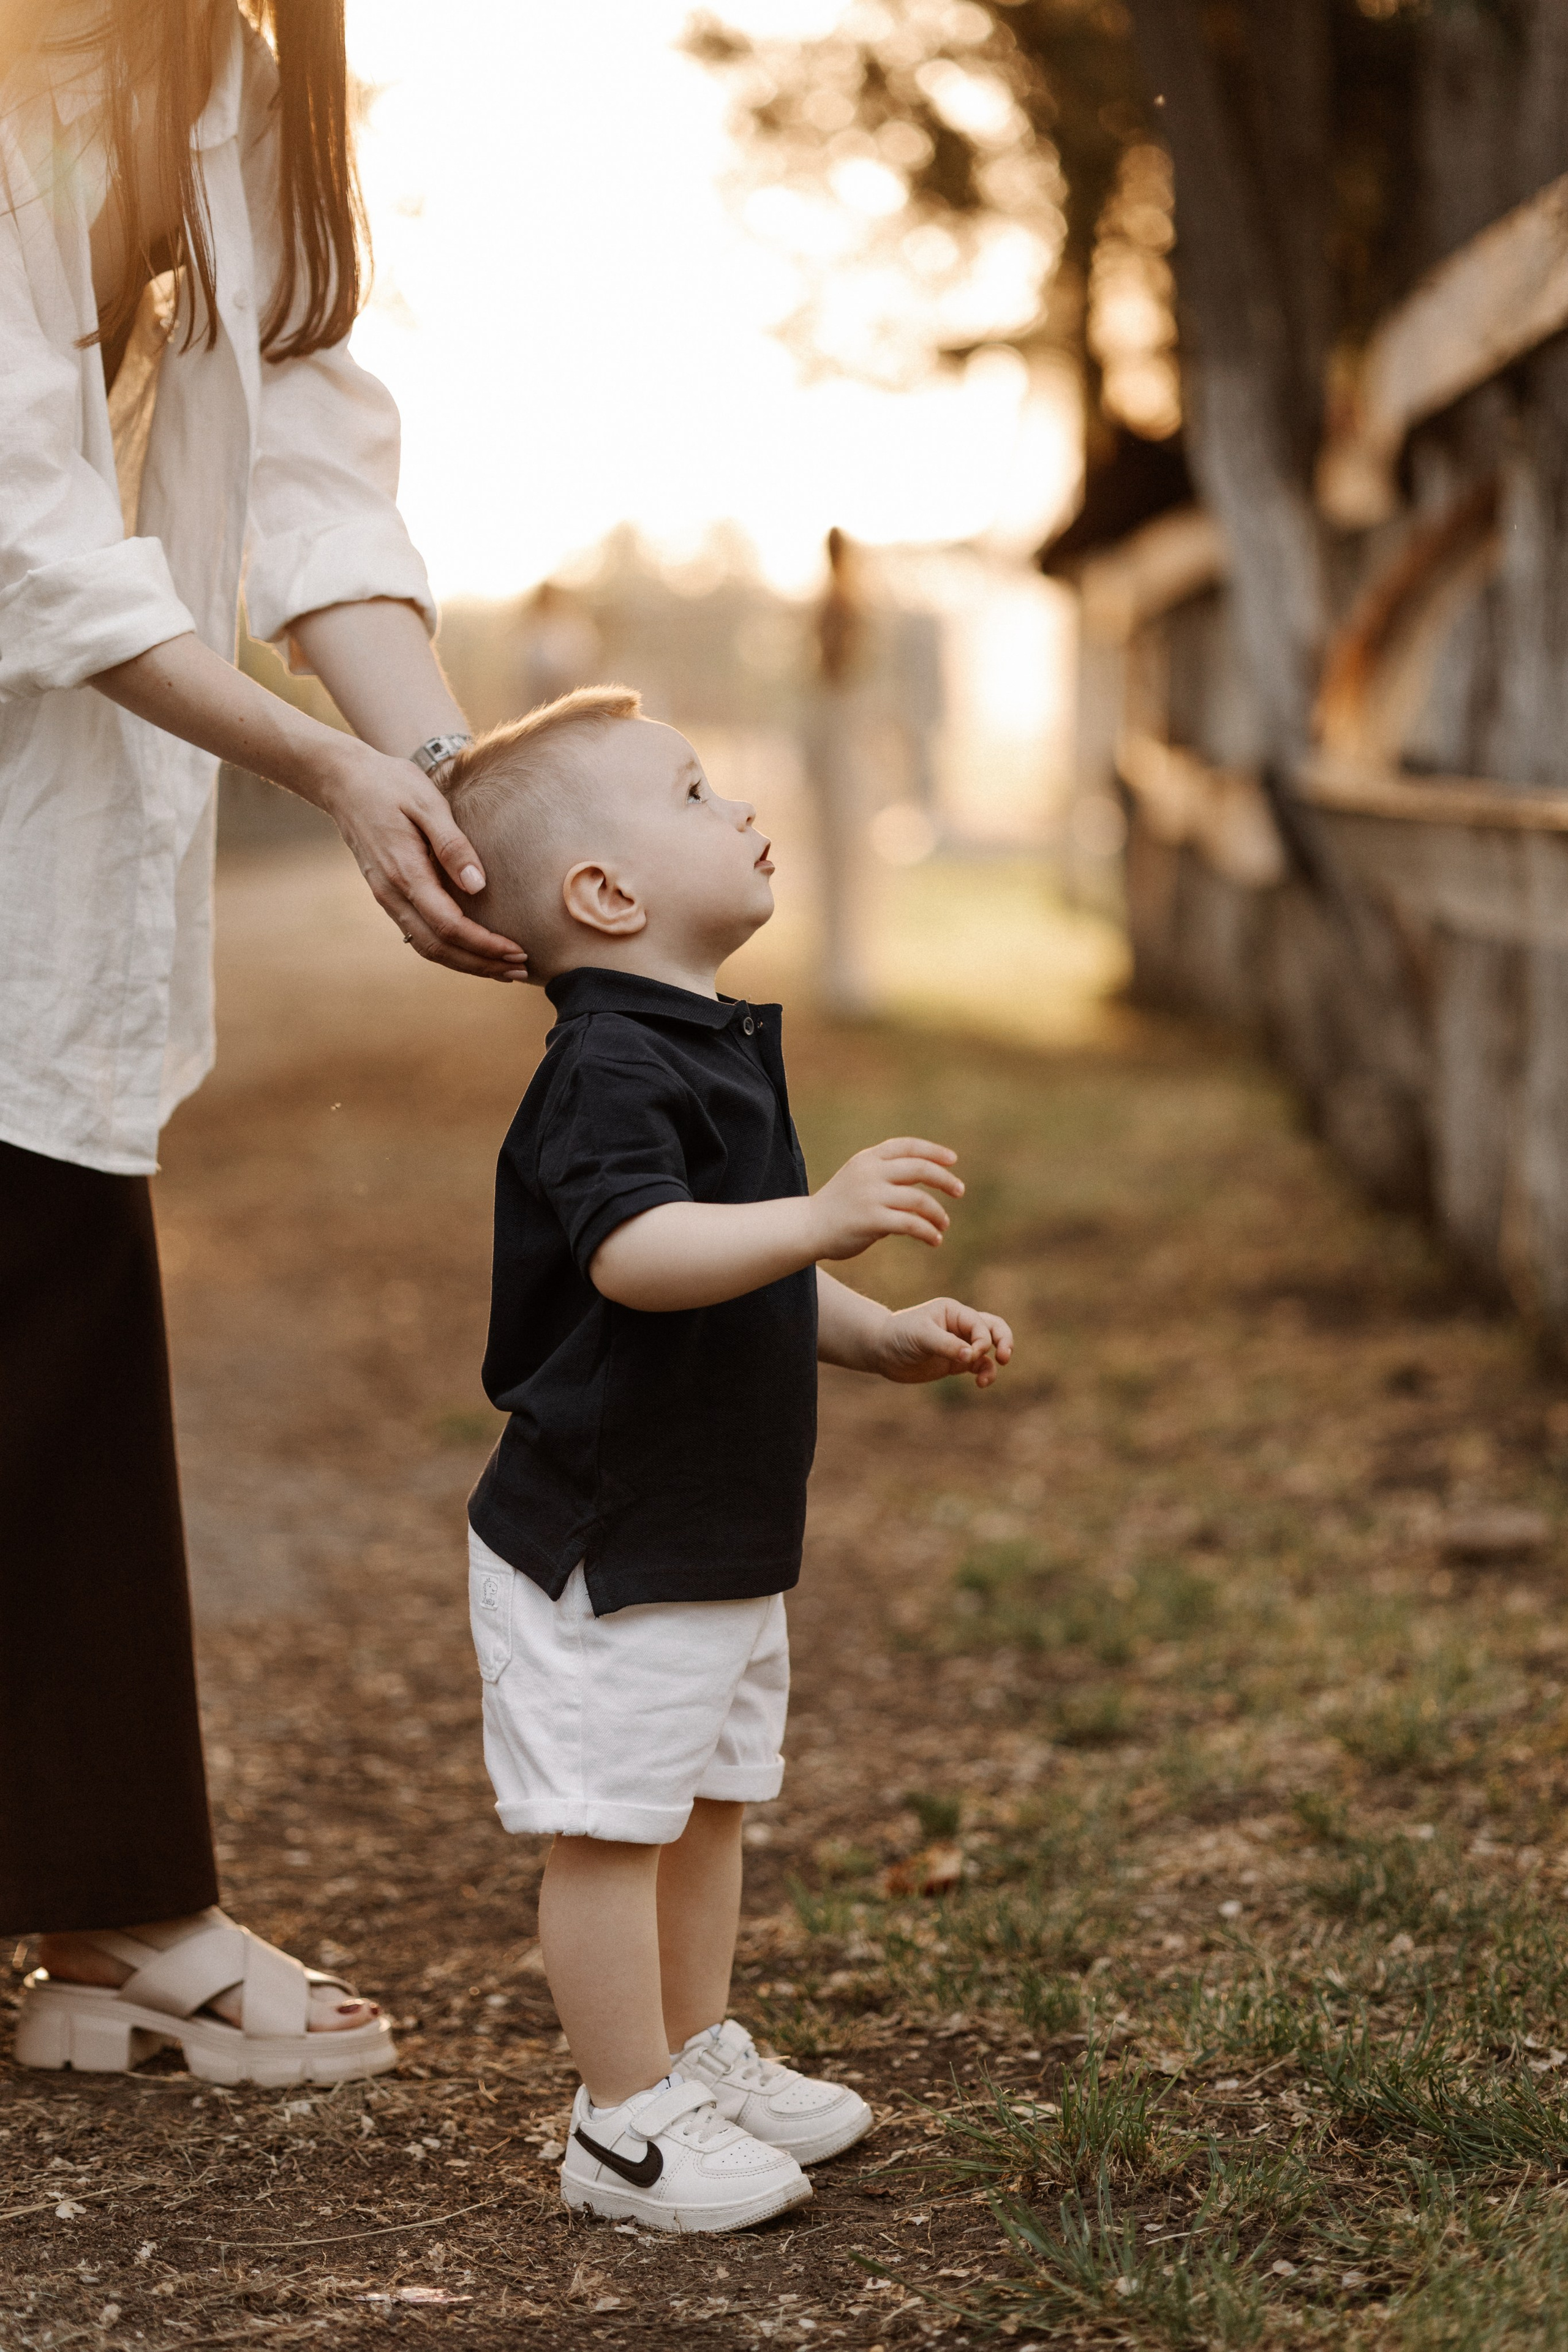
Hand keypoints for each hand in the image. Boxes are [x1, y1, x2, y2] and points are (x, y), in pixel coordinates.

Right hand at [322, 749, 527, 980]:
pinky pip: (419, 933)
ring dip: (466, 962)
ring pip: (427, 946)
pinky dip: (449, 949)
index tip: (518, 951)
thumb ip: (452, 845)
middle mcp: (392, 893)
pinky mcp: (389, 894)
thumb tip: (478, 885)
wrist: (343, 781)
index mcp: (404, 872)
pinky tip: (472, 950)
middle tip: (520, 971)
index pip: (449, 924)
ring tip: (502, 970)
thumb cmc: (390, 784)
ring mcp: (387, 897)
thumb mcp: (427, 803)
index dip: (484, 944)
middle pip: (438, 947)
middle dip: (481, 964)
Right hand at [808, 1136, 963, 1260]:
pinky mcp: (871, 1220)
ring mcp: (870, 1195)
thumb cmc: (838, 1207)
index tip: (952, 1160)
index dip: (933, 1151)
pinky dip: (928, 1232)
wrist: (808, 1227)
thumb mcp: (859, 1179)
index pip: (907, 1146)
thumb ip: (887, 1176)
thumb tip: (924, 1181)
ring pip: (919, 1200)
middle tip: (959, 1191)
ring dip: (938, 1213)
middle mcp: (870, 1172)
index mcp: (867, 1159)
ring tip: (943, 1225)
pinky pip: (911, 1224)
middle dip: (944, 1179)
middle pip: (919, 1169)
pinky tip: (934, 1240)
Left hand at [873, 1297, 1013, 1387]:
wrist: (881, 1351)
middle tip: (1005, 1357)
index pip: (979, 1323)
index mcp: (953, 1311)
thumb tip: (972, 1356)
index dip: (982, 1340)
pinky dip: (985, 1373)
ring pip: (989, 1349)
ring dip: (994, 1363)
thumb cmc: (898, 1335)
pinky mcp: (956, 1362)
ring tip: (985, 1380)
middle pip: (993, 1328)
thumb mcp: (921, 1336)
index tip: (970, 1355)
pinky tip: (980, 1383)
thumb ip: (947, 1345)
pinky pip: (979, 1365)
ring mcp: (959, 1344)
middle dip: (1004, 1341)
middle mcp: (960, 1325)